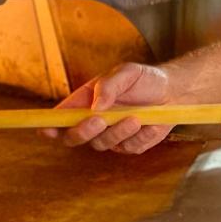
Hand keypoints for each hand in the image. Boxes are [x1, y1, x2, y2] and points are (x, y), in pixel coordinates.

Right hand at [39, 63, 172, 153]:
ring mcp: (111, 135)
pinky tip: (150, 124)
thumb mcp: (127, 73)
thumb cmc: (146, 80)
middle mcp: (94, 121)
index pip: (60, 117)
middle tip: (99, 120)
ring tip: (136, 118)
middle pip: (73, 137)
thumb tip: (94, 107)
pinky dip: (140, 137)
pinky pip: (128, 148)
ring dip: (118, 132)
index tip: (46, 130)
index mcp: (86, 101)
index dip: (49, 126)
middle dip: (82, 131)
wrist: (174, 92)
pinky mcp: (129, 145)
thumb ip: (109, 87)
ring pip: (102, 144)